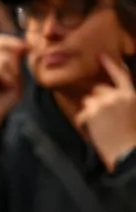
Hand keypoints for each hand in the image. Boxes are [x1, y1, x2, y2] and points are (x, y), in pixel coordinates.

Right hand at [0, 33, 26, 129]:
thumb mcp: (15, 77)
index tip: (28, 53)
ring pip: (2, 58)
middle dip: (16, 58)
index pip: (1, 40)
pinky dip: (8, 77)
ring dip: (13, 71)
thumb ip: (17, 62)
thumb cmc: (3, 100)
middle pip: (2, 44)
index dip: (17, 43)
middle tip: (17, 75)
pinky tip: (6, 86)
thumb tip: (24, 45)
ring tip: (11, 83)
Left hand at [76, 54, 135, 171]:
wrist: (130, 155)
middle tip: (107, 120)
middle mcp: (116, 97)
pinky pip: (81, 116)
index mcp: (131, 97)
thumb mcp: (135, 114)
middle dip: (98, 102)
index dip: (111, 65)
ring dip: (91, 113)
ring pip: (88, 102)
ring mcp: (102, 104)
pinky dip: (85, 125)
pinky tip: (97, 134)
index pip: (120, 75)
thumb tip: (112, 99)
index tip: (101, 56)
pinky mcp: (90, 114)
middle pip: (98, 91)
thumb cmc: (134, 138)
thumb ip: (124, 103)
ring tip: (104, 129)